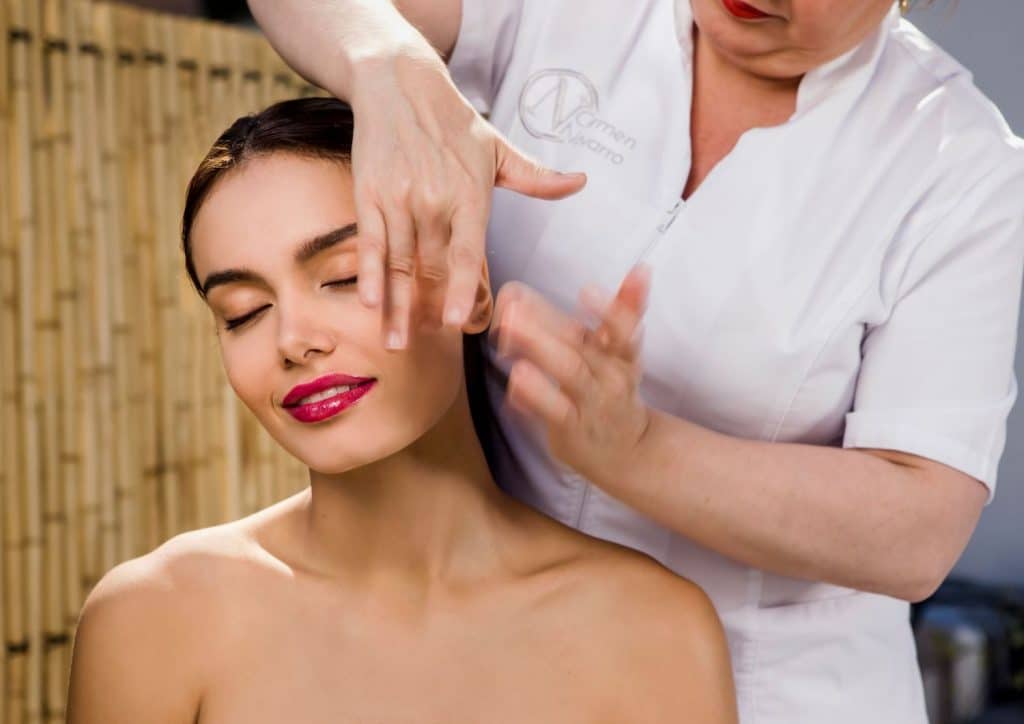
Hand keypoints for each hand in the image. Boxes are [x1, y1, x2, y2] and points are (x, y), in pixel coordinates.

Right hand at [347, 52, 586, 348]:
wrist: (399, 83)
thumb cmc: (453, 121)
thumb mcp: (498, 148)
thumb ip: (536, 176)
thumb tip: (580, 182)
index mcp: (469, 195)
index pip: (467, 251)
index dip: (463, 288)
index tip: (460, 321)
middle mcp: (433, 200)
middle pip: (431, 268)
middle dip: (427, 311)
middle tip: (424, 347)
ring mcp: (399, 199)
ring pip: (398, 263)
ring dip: (395, 307)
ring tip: (393, 342)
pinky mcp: (369, 194)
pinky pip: (369, 242)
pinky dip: (369, 273)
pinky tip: (370, 303)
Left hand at [490, 264, 652, 484]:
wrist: (627, 451)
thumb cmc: (611, 388)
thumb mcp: (622, 350)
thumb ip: (625, 309)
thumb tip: (642, 268)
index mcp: (620, 352)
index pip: (621, 328)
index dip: (609, 309)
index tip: (587, 290)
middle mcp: (610, 375)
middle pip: (579, 346)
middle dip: (544, 322)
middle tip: (512, 303)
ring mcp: (591, 402)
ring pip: (567, 373)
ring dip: (536, 349)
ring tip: (506, 330)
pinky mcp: (572, 428)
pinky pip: (555, 410)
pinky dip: (536, 394)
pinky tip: (515, 379)